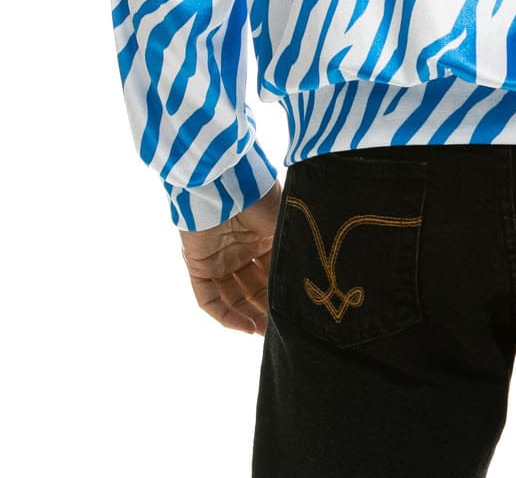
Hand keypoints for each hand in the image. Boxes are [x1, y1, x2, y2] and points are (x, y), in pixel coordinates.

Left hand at [179, 179, 282, 333]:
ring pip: (232, 297)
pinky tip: (245, 327)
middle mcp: (239, 248)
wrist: (223, 182)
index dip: (281, 293)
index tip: (296, 313)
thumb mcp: (283, 224)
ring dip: (247, 317)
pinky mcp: (197, 265)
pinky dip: (226, 315)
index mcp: (260, 235)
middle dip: (266, 309)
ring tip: (265, 334)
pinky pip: (209, 298)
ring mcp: (217, 258)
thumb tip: (317, 280)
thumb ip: (294, 251)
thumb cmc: (257, 195)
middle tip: (281, 330)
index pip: (271, 272)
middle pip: (252, 288)